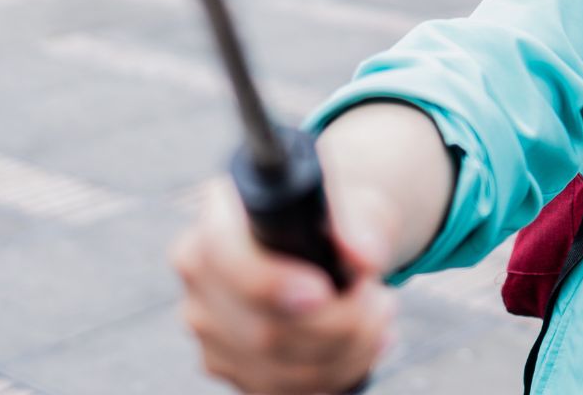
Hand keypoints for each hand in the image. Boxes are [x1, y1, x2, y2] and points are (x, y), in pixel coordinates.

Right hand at [170, 179, 398, 393]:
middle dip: (340, 324)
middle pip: (262, 331)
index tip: (322, 293)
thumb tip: (366, 258)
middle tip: (381, 299)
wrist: (325, 244)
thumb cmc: (336, 221)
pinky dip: (339, 372)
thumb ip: (361, 226)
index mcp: (220, 220)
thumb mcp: (357, 206)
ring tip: (380, 315)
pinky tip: (366, 342)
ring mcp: (208, 330)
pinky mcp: (226, 366)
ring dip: (348, 351)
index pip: (226, 257)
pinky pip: (285, 389)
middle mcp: (201, 279)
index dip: (271, 283)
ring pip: (280, 371)